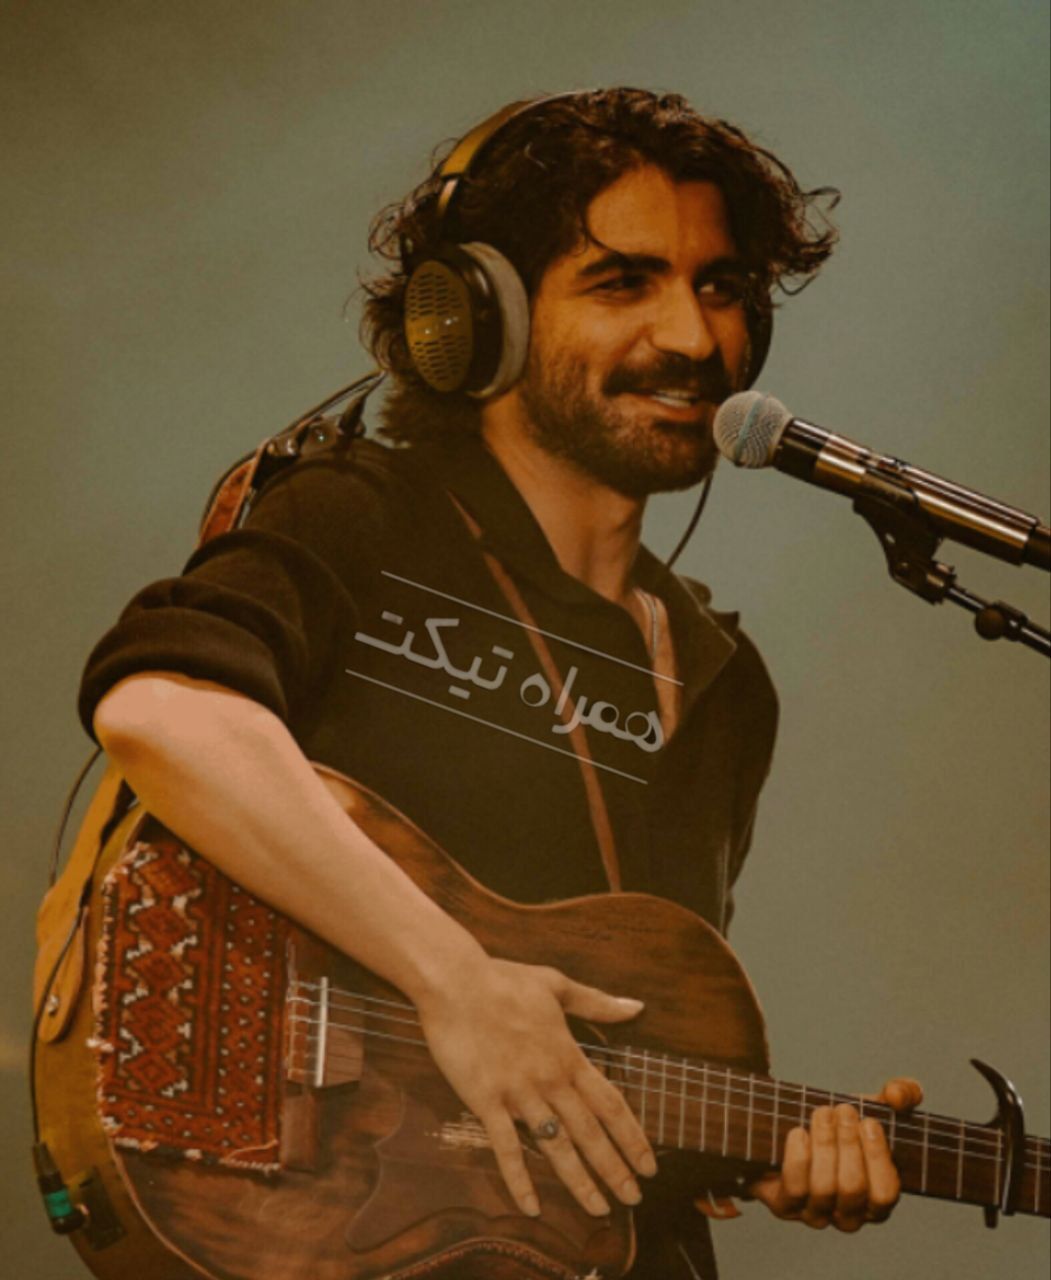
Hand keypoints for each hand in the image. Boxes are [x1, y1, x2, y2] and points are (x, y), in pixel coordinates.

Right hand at [416, 957, 656, 1217]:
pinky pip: (506, 1148)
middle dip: (615, 1168)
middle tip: (634, 1199)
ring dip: (580, 1181)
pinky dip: (519, 1179)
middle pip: (590, 1132)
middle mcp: (550, 1079)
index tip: (649, 1164)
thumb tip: (637, 1007)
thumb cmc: (505, 980)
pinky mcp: (486, 1101)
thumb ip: (597, 1003)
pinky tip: (531, 1207)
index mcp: (568, 1055)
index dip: (632, 1137)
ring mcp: (519, 1093)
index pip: (610, 1104)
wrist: (456, 982)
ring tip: (599, 1209)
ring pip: (556, 1146)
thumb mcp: (557, 985)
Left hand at [748, 1077, 923, 1230]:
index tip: (869, 1122)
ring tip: (823, 1113)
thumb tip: (897, 1095)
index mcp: (877, 1201)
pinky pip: (794, 1188)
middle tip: (843, 1110)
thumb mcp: (874, 1105)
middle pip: (852, 1188)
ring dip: (824, 1143)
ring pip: (824, 1187)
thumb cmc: (840, 1125)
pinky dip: (798, 1156)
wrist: (789, 1130)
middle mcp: (849, 1216)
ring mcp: (817, 1214)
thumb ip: (901, 1093)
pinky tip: (799, 1132)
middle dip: (848, 1143)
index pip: (885, 1194)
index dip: (877, 1157)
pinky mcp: (787, 1206)